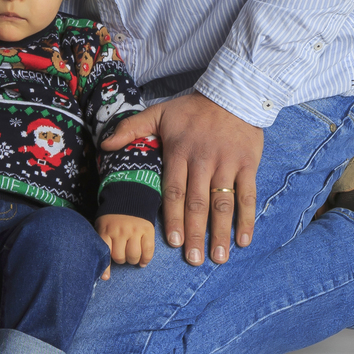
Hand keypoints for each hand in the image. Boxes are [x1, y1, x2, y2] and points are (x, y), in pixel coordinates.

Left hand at [95, 213, 154, 278]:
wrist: (129, 197)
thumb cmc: (112, 218)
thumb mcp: (102, 226)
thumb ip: (101, 244)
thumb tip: (104, 275)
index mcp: (106, 230)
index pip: (105, 252)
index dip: (106, 267)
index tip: (106, 277)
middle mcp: (120, 231)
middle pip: (120, 257)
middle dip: (121, 259)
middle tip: (121, 255)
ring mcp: (135, 230)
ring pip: (134, 256)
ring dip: (132, 260)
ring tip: (131, 256)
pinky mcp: (148, 230)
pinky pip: (148, 251)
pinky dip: (146, 260)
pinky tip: (142, 262)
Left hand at [102, 92, 261, 265]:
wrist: (232, 94)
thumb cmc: (192, 109)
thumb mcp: (159, 113)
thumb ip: (131, 128)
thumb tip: (105, 145)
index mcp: (180, 152)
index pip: (174, 190)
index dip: (174, 217)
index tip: (174, 241)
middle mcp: (204, 160)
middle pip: (198, 202)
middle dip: (196, 233)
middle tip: (193, 260)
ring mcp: (227, 164)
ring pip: (223, 203)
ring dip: (220, 232)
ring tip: (217, 258)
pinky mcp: (248, 164)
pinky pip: (248, 195)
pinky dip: (247, 219)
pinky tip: (243, 240)